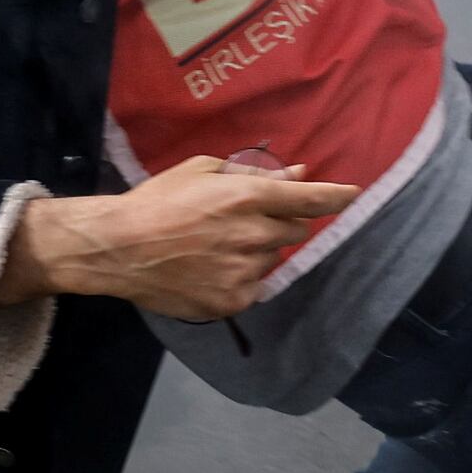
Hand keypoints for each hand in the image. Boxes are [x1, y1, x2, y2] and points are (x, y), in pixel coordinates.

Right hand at [8, 156, 359, 319]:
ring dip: (257, 250)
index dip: (336, 197)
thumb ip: (253, 174)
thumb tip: (298, 174)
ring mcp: (245, 272)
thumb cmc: (157, 201)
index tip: (353, 195)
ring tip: (216, 245)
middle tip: (246, 219)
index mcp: (248, 198)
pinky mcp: (233, 300)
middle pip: (294, 230)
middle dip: (280, 221)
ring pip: (272, 258)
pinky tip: (209, 268)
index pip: (309, 199)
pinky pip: (254, 285)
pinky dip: (241, 276)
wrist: (118, 248)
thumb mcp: (202, 172)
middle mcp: (254, 235)